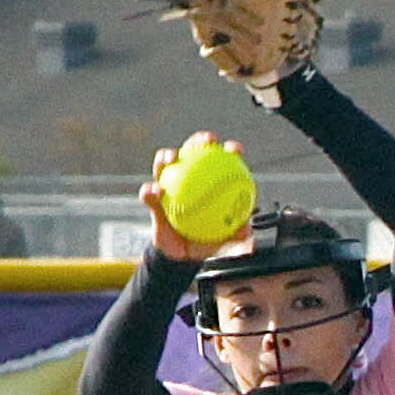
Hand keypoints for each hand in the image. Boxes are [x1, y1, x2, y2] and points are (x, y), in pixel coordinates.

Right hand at [137, 147, 238, 262]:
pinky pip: (148, 193)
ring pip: (164, 164)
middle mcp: (187, 178)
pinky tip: (156, 192)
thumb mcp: (224, 240)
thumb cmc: (206, 241)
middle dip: (199, 139)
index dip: (229, 151)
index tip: (236, 150)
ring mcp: (167, 185)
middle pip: (192, 151)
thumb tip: (246, 231)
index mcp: (208, 183)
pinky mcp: (152, 198)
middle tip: (207, 141)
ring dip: (166, 156)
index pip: (221, 162)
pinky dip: (151, 191)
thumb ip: (234, 234)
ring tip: (171, 159)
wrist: (182, 254)